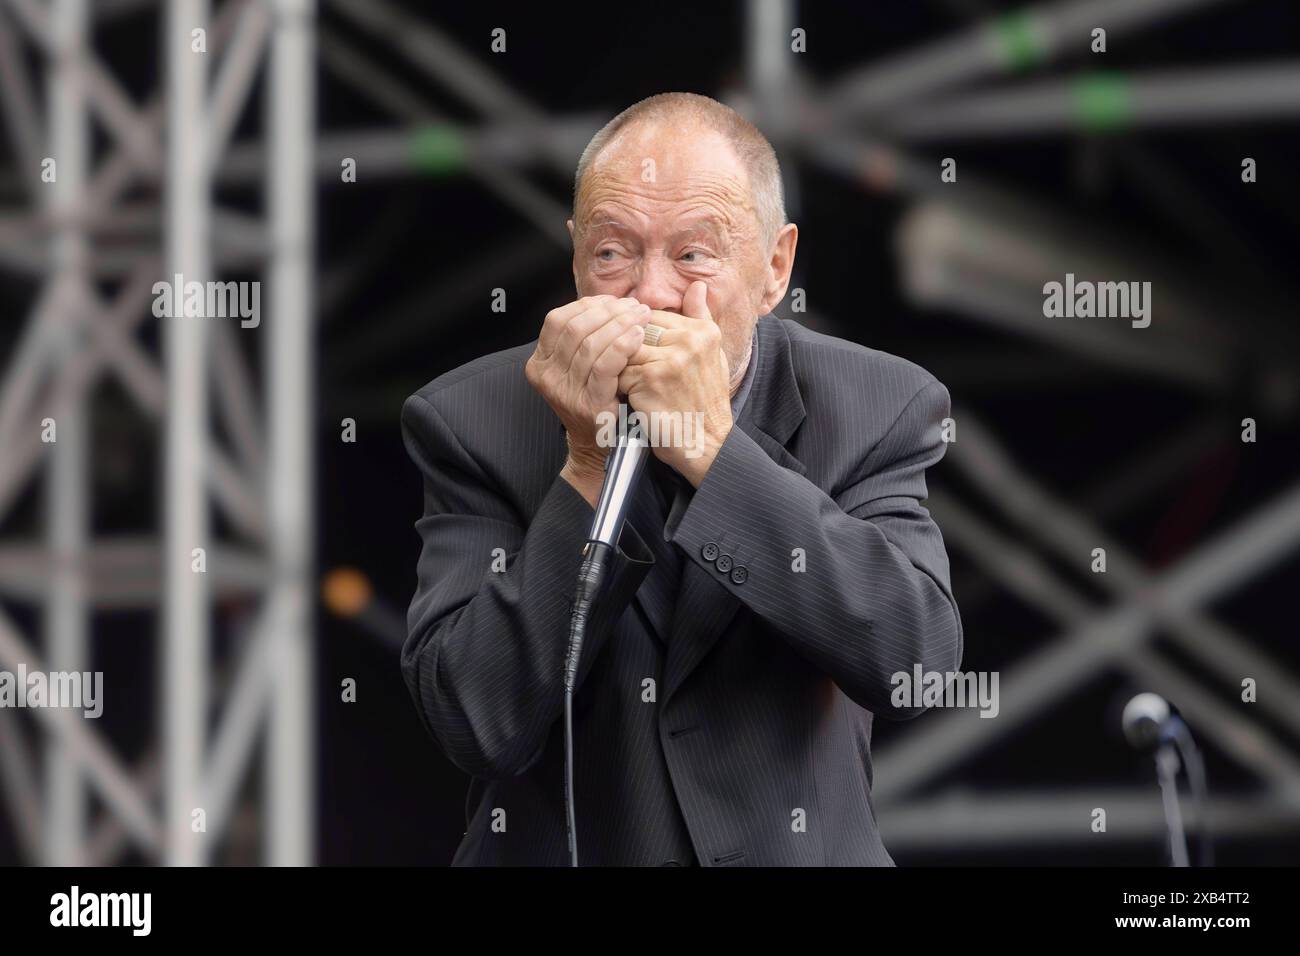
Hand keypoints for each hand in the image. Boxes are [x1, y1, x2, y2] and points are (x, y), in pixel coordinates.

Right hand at [525, 295, 649, 504]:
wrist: (599, 445)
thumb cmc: (597, 398)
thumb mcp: (579, 366)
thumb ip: (585, 336)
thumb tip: (609, 302)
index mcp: (540, 362)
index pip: (558, 320)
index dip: (588, 305)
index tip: (615, 301)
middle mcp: (546, 376)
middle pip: (575, 328)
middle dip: (609, 311)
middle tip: (635, 306)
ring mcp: (564, 392)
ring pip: (590, 343)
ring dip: (620, 324)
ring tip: (642, 317)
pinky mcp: (587, 404)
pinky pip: (604, 366)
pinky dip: (623, 346)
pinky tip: (638, 336)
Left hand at [617, 281, 732, 485]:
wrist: (705, 443)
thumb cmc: (703, 402)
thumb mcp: (711, 355)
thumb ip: (700, 317)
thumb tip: (697, 285)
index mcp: (702, 331)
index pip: (650, 315)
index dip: (633, 332)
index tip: (629, 349)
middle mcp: (689, 340)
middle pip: (634, 329)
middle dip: (623, 348)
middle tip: (620, 365)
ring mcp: (669, 359)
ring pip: (623, 349)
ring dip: (618, 367)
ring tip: (625, 383)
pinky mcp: (650, 379)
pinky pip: (618, 371)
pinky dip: (617, 385)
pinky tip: (627, 397)